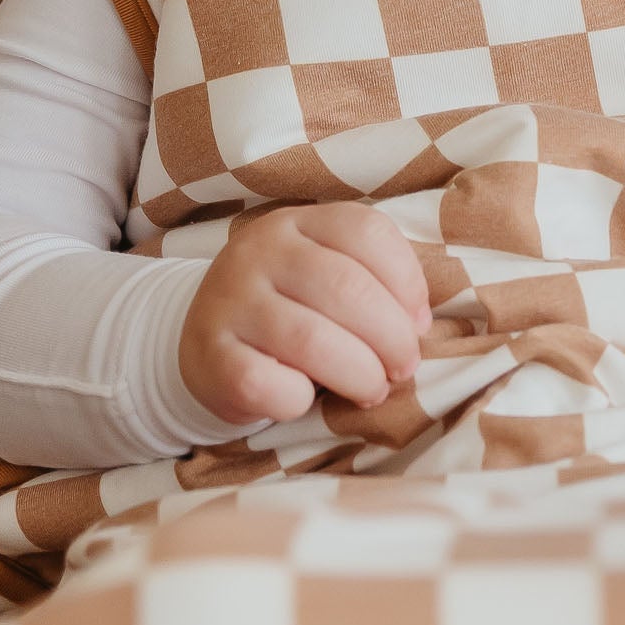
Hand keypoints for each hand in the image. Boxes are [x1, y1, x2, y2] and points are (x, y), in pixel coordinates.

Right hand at [179, 200, 433, 426]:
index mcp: (296, 222)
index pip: (366, 231)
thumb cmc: (289, 309)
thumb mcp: (326, 273)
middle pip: (346, 287)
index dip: (407, 281)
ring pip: (312, 340)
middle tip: (403, 367)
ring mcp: (230, 301)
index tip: (418, 322)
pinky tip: (305, 399)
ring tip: (372, 389)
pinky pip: (270, 385)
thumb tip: (417, 322)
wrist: (206, 344)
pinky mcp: (211, 357)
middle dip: (392, 338)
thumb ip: (374, 281)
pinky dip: (301, 401)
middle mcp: (258, 251)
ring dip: (360, 374)